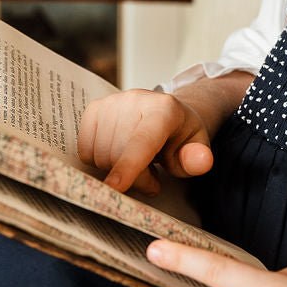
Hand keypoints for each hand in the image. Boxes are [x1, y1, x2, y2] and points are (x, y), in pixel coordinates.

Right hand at [78, 90, 212, 194]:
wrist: (166, 112)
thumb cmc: (180, 136)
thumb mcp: (196, 148)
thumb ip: (197, 159)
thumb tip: (201, 162)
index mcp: (164, 109)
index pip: (143, 142)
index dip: (129, 166)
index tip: (114, 187)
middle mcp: (134, 99)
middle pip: (119, 156)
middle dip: (135, 178)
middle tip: (153, 177)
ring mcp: (111, 102)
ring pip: (100, 155)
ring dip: (118, 170)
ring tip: (139, 161)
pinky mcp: (94, 109)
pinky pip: (86, 151)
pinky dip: (100, 161)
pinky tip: (120, 153)